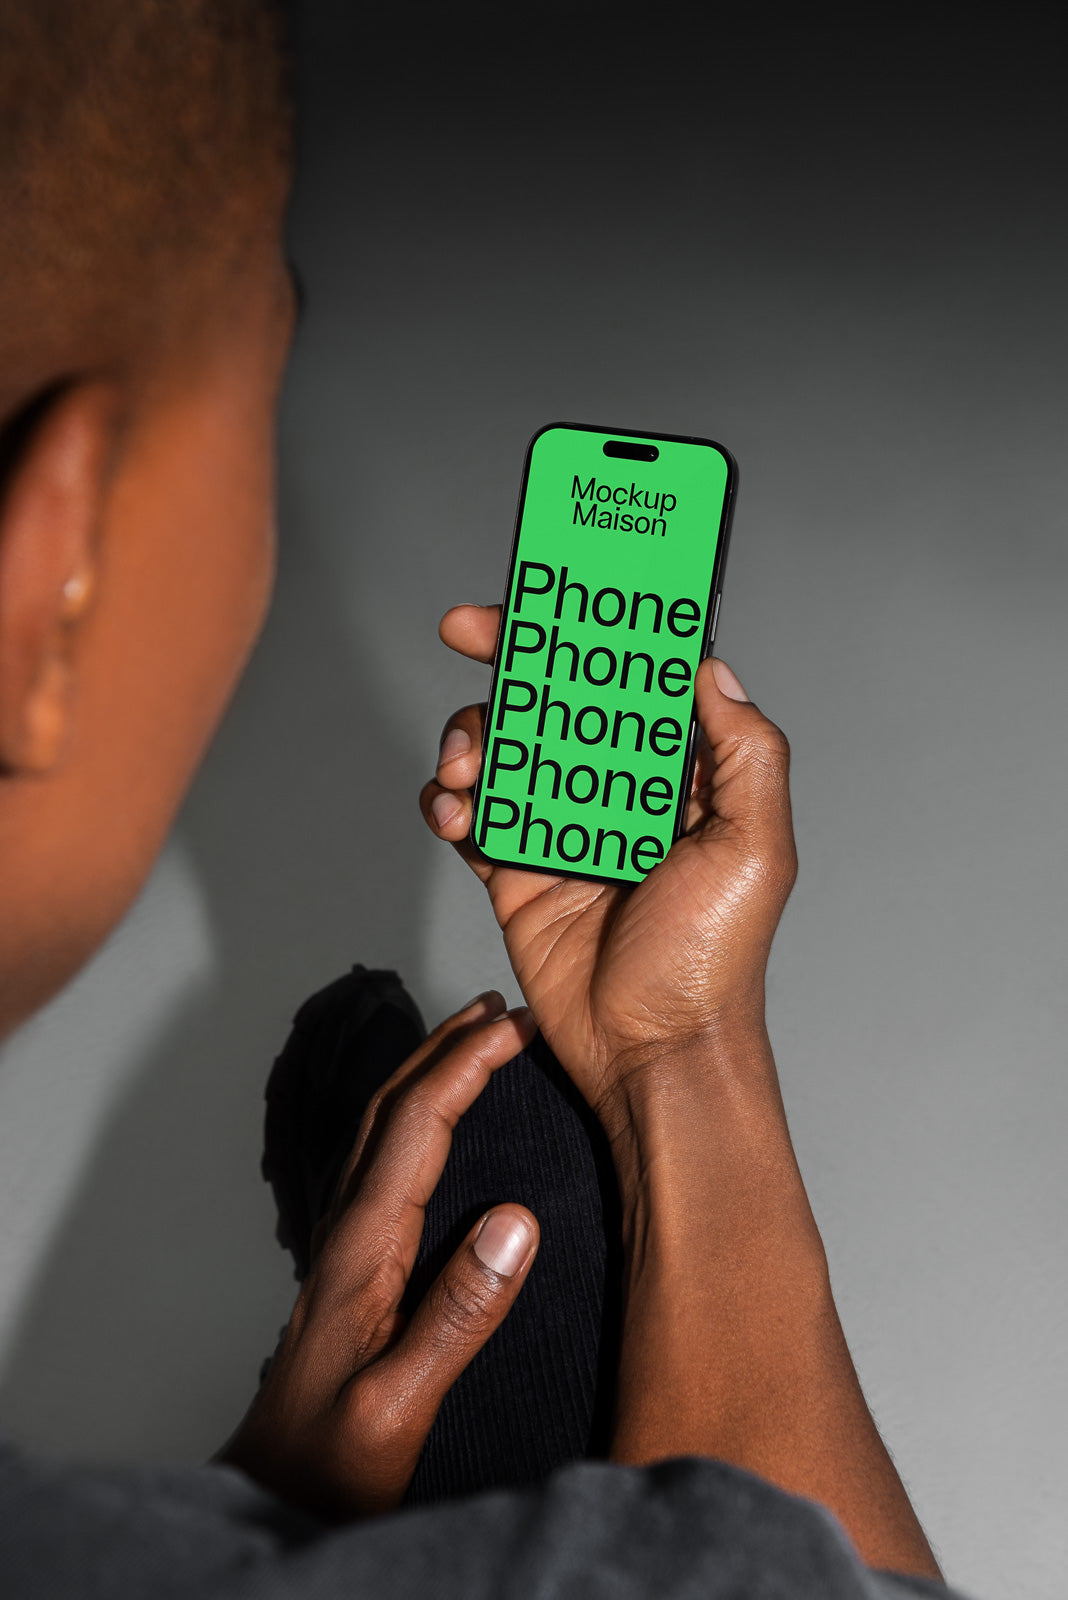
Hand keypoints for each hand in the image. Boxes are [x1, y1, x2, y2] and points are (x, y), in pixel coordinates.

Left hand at [218, 994, 538, 1519]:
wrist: (273, 1491)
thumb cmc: (331, 1460)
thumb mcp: (400, 1402)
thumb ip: (457, 1313)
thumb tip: (516, 1221)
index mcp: (362, 1248)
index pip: (418, 1128)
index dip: (466, 1067)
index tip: (516, 1026)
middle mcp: (348, 1230)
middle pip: (393, 1110)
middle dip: (446, 1047)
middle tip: (500, 1008)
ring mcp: (346, 1244)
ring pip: (382, 1130)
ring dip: (428, 1073)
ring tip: (473, 1041)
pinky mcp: (354, 1264)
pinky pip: (385, 1162)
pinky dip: (416, 1116)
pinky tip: (436, 1124)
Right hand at [419, 604, 796, 1128]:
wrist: (651, 1052)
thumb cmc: (714, 962)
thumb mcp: (757, 848)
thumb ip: (746, 751)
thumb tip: (712, 667)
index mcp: (678, 774)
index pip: (631, 678)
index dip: (594, 627)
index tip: (557, 590)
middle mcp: (617, 791)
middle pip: (554, 696)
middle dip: (510, 655)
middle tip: (467, 628)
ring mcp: (562, 827)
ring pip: (504, 746)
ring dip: (472, 734)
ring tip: (468, 766)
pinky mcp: (515, 869)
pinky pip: (471, 812)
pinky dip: (449, 798)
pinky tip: (453, 808)